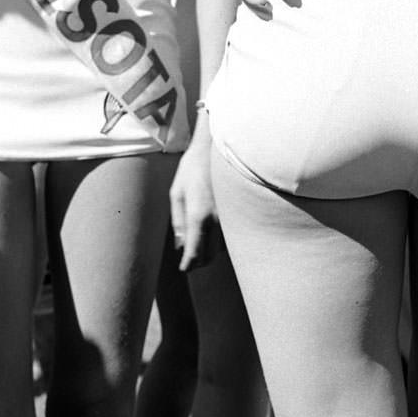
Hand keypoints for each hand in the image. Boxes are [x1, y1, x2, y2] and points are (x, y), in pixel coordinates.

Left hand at [170, 130, 219, 271]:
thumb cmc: (193, 168)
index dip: (189, 265)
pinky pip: (231, 234)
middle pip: (211, 255)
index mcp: (198, 217)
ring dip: (212, 250)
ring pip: (223, 247)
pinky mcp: (240, 212)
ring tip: (202, 245)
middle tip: (191, 261)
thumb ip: (177, 221)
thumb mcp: (177, 192)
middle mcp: (218, 221)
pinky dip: (223, 238)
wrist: (219, 147)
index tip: (184, 269)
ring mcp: (231, 217)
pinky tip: (215, 231)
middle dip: (200, 261)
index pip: (195, 253)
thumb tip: (181, 244)